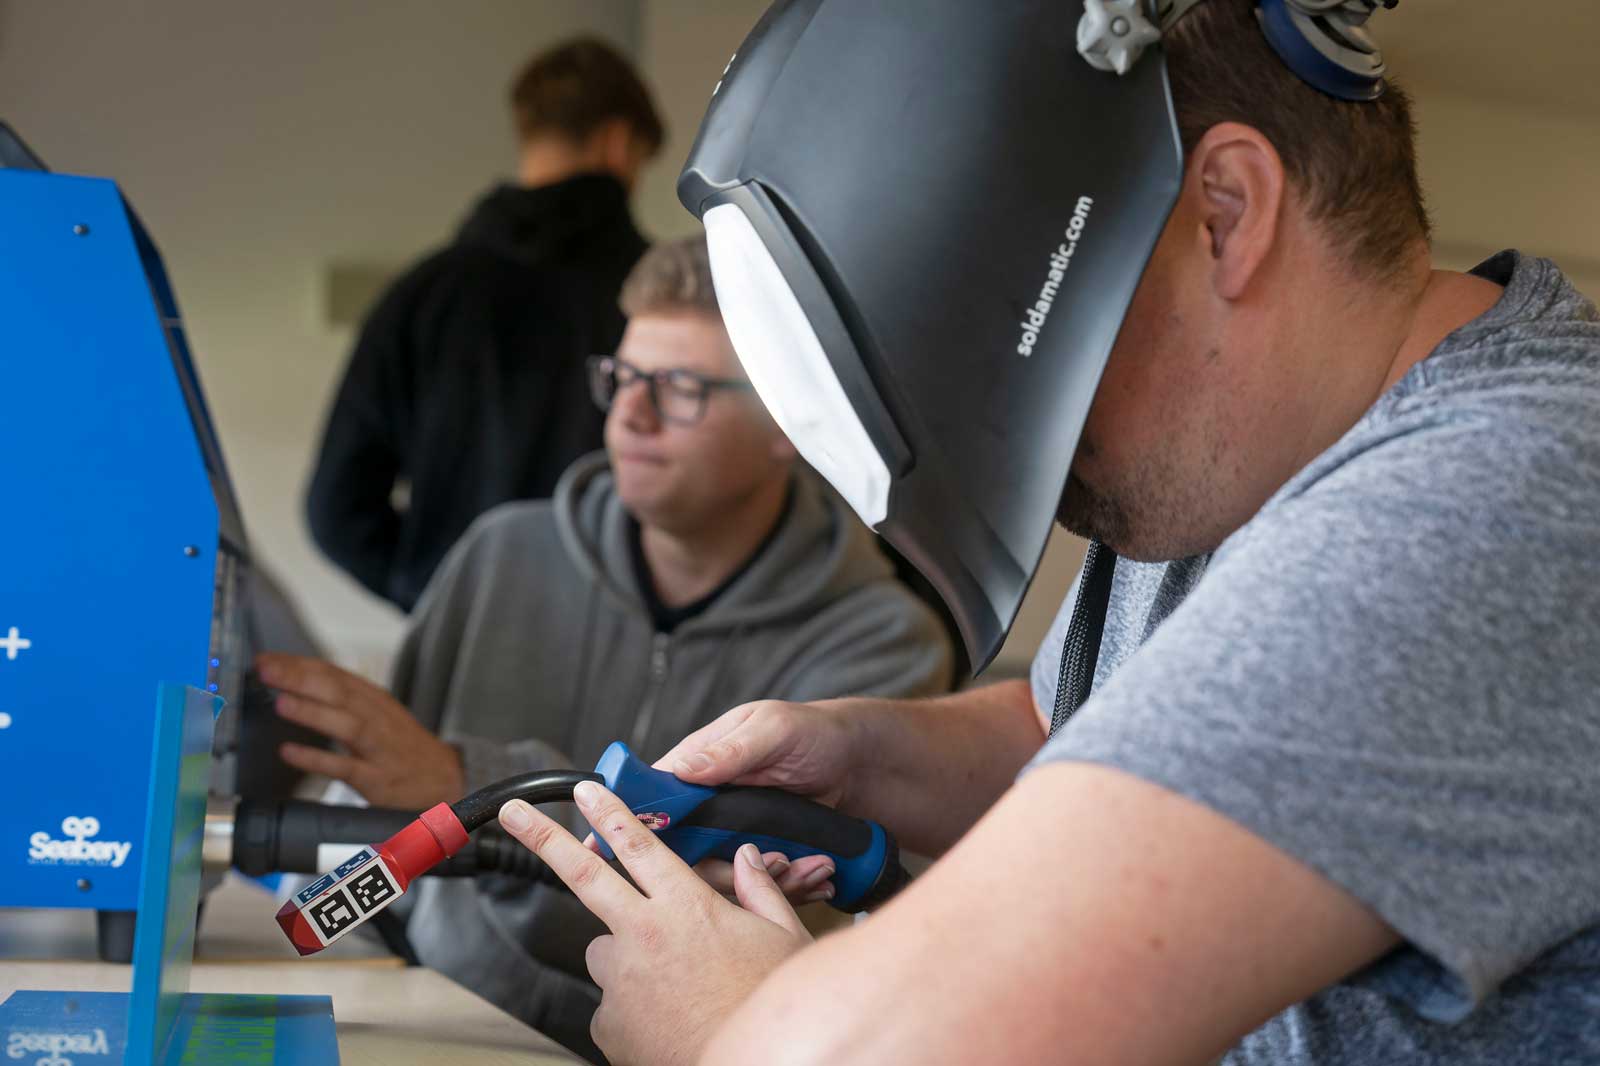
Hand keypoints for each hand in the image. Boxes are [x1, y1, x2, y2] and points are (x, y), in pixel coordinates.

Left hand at [256, 652, 463, 808]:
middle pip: (338, 692)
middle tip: (267, 670)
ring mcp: (378, 748)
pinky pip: (345, 767)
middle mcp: (376, 718)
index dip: (299, 664)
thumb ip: (340, 698)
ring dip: (313, 712)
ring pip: (346, 725)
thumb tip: (295, 681)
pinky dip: (317, 759)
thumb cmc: (401, 745)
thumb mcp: (378, 712)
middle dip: (300, 679)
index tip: (267, 659)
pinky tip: (290, 752)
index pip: (333, 674)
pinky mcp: (377, 778)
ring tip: (281, 703)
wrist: (443, 777)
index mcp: (373, 699)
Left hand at [500, 781, 810, 1065]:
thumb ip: (760, 891)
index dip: (609, 811)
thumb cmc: (768, 1006)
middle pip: (583, 874)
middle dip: (543, 838)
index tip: (586, 790)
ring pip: (604, 948)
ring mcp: (622, 979)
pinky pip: (611, 1000)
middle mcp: (645, 935)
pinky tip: (664, 1015)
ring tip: (671, 982)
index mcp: (687, 907)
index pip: (638, 844)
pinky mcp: (608, 1020)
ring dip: (625, 954)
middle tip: (515, 814)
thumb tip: (748, 859)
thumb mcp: (784, 937)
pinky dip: (630, 1004)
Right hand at [584, 699, 861, 901]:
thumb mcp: (773, 730)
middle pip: (687, 857)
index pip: (652, 802)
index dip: (635, 831)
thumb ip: (730, 750)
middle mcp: (709, 805)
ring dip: (771, 881)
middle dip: (729, 872)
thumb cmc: (815, 732)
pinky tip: (819, 877)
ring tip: (810, 868)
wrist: (863, 762)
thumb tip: (684, 768)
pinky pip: (761, 888)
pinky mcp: (762, 856)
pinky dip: (792, 887)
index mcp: (698, 766)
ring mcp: (735, 835)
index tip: (625, 858)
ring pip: (728, 879)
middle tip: (776, 863)